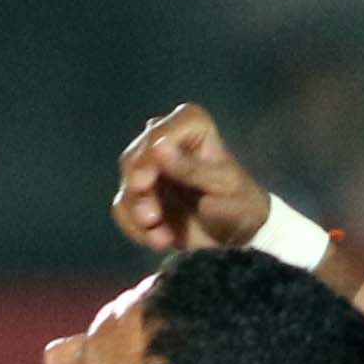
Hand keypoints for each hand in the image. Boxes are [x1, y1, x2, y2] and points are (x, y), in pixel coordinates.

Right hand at [112, 104, 270, 255]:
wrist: (237, 235)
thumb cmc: (240, 201)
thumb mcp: (223, 185)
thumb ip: (191, 168)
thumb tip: (158, 148)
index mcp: (190, 124)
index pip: (157, 135)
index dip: (147, 159)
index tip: (145, 183)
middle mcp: (164, 138)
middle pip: (134, 160)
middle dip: (139, 192)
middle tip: (150, 217)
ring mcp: (149, 167)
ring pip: (127, 187)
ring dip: (138, 215)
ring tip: (162, 238)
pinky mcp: (140, 194)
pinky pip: (123, 209)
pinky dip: (136, 228)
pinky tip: (159, 239)